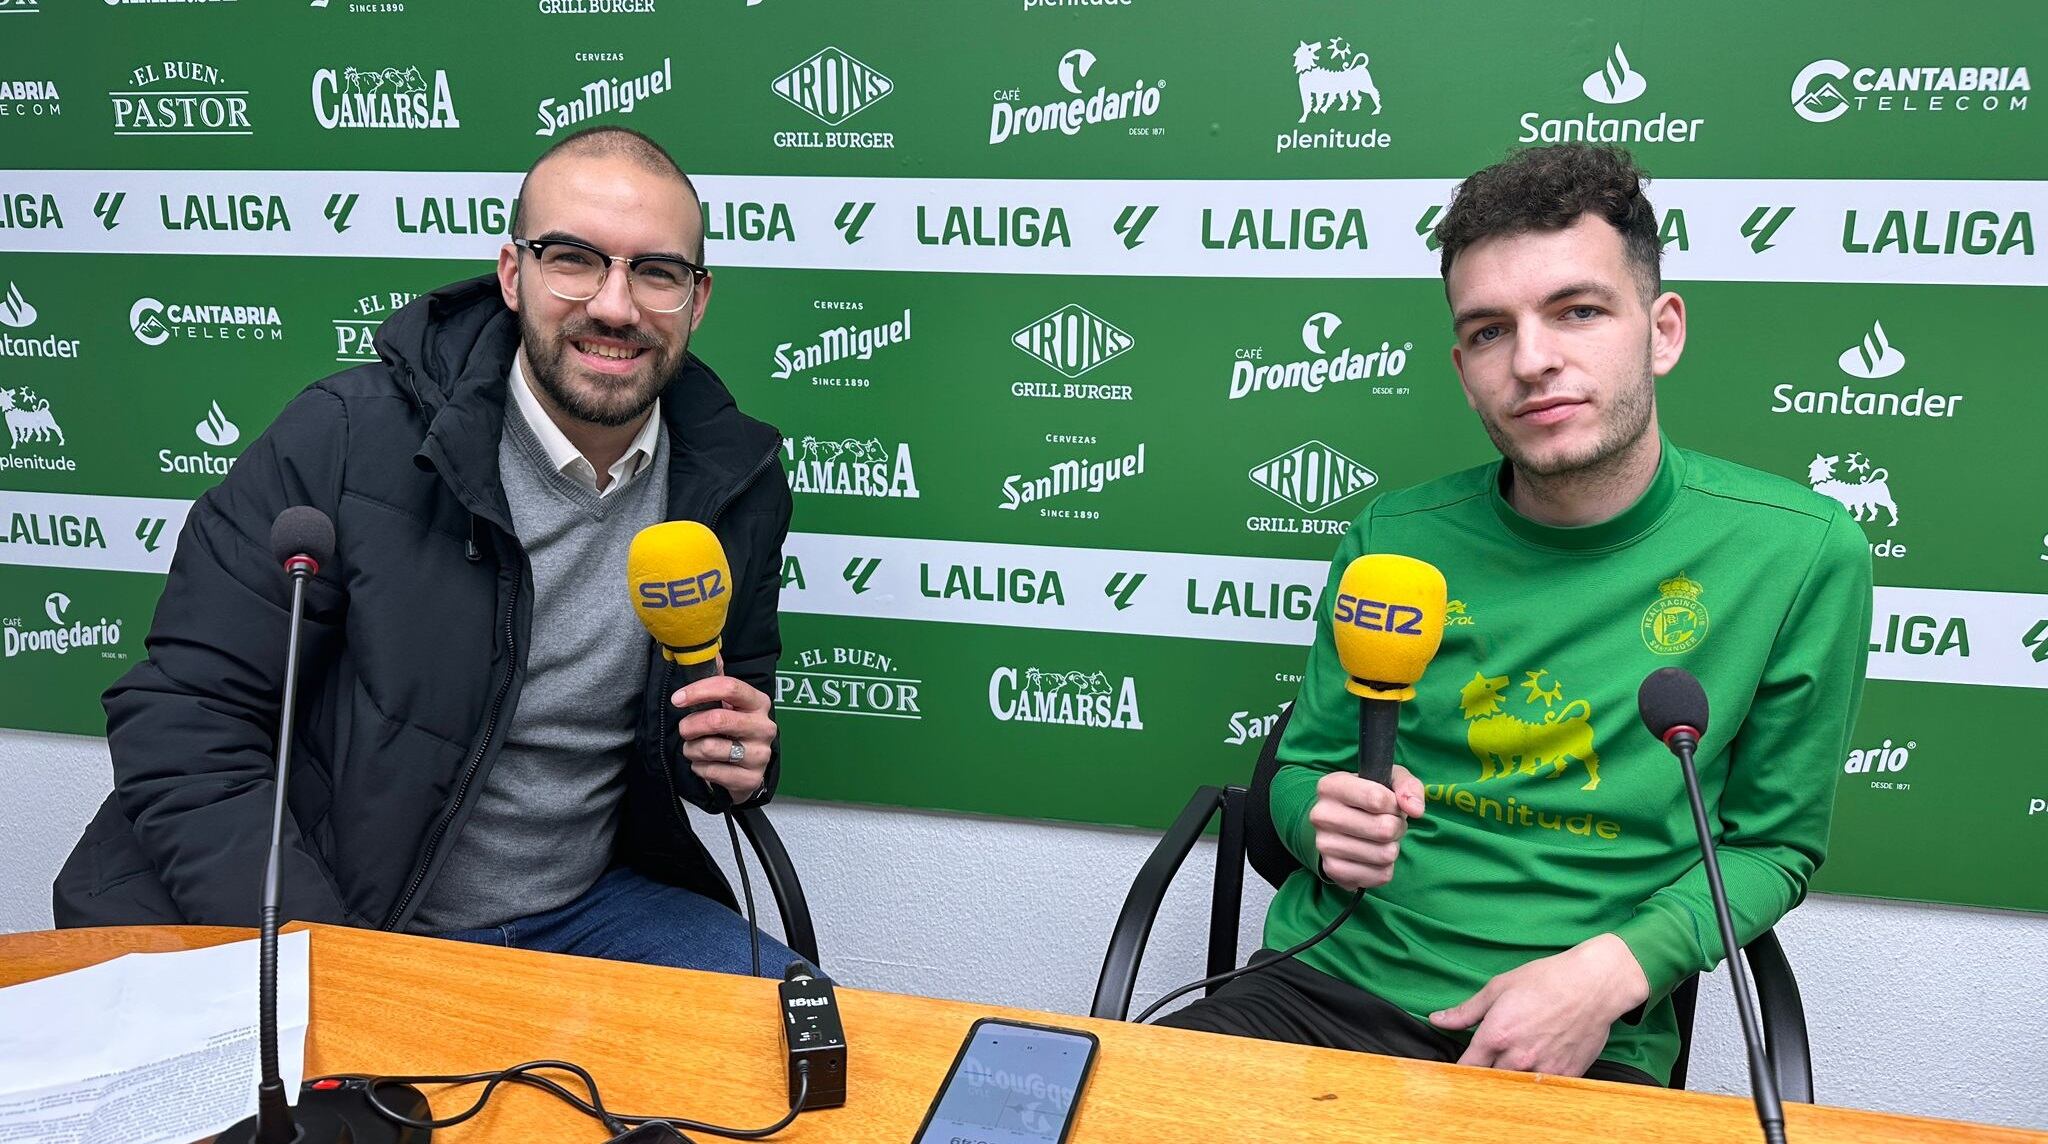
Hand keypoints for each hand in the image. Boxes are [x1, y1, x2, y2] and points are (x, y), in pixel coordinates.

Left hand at [672, 674, 775, 802]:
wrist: (748, 770)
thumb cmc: (733, 731)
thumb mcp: (728, 705)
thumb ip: (717, 679)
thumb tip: (707, 651)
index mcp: (758, 703)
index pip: (730, 687)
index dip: (699, 690)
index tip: (677, 699)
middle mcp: (764, 727)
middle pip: (717, 719)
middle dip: (690, 725)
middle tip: (684, 730)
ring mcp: (760, 754)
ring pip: (710, 747)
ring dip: (692, 749)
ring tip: (694, 749)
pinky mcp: (751, 778)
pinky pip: (711, 771)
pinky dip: (699, 768)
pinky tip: (704, 765)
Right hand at [1307, 766, 1424, 890]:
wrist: (1338, 825)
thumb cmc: (1368, 798)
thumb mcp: (1389, 780)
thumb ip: (1407, 786)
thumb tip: (1415, 809)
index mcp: (1331, 786)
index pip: (1377, 799)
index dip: (1395, 805)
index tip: (1390, 804)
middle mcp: (1322, 815)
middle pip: (1384, 830)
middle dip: (1396, 827)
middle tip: (1388, 824)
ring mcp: (1324, 845)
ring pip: (1385, 854)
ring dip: (1391, 848)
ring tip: (1380, 840)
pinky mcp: (1333, 870)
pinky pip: (1380, 875)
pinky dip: (1384, 868)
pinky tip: (1372, 857)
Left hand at [1428, 933, 1650, 1075]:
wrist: (1593, 985)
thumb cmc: (1546, 980)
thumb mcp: (1499, 988)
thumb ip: (1466, 1011)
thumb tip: (1437, 1020)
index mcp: (1496, 1035)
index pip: (1466, 1067)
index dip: (1458, 1069)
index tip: (1457, 1068)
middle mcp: (1517, 1058)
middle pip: (1488, 1080)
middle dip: (1483, 1073)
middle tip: (1487, 1061)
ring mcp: (1543, 1069)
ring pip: (1514, 1087)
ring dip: (1508, 1079)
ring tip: (1514, 1060)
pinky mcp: (1565, 1075)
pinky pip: (1542, 1088)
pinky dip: (1535, 1081)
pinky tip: (1537, 1063)